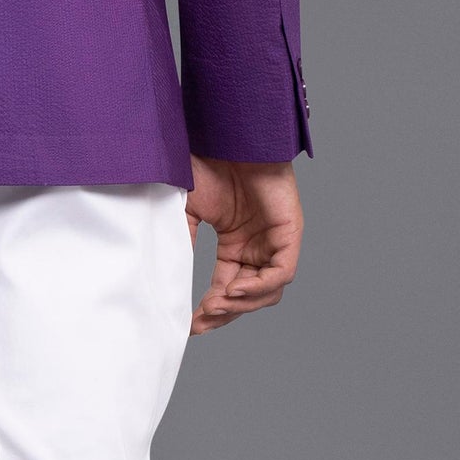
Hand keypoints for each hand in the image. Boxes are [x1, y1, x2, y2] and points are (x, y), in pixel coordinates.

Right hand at [184, 155, 302, 335]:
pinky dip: (259, 287)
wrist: (226, 134)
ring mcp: (275, 240)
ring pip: (268, 291)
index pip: (228, 289)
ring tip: (215, 306)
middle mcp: (257, 247)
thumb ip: (182, 243)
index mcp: (236, 245)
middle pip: (249, 297)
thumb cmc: (207, 162)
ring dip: (242, 305)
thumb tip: (169, 282)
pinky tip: (235, 291)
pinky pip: (282, 273)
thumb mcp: (186, 211)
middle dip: (225, 314)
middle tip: (200, 322)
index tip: (189, 325)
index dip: (210, 311)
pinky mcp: (290, 231)